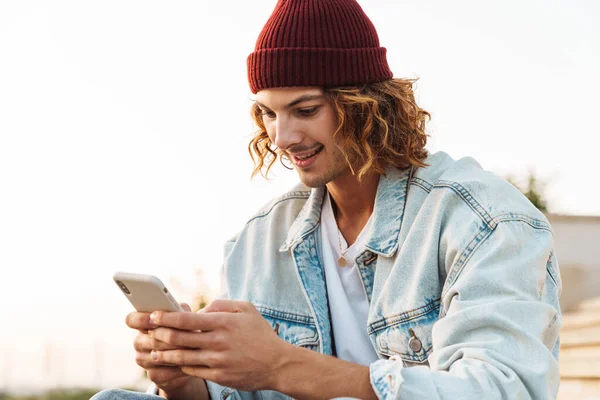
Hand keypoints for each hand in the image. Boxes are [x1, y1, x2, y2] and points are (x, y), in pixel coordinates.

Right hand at [126, 303, 205, 396]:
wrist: (191, 358)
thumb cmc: (186, 331)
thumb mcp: (185, 319)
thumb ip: (180, 311)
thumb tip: (179, 309)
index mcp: (143, 324)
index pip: (131, 320)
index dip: (141, 319)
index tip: (154, 318)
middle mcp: (139, 342)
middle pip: (145, 340)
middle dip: (166, 338)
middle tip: (183, 335)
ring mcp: (144, 360)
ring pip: (155, 357)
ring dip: (173, 352)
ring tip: (191, 348)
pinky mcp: (153, 375)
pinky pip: (162, 372)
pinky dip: (176, 368)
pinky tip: (188, 363)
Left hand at [148, 299, 290, 391]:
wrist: (277, 364)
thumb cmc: (260, 334)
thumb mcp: (246, 309)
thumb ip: (221, 305)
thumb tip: (200, 310)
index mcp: (223, 323)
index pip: (186, 319)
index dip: (165, 317)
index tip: (153, 315)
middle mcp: (217, 342)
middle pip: (178, 338)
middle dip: (158, 334)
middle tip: (147, 331)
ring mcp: (217, 360)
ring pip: (181, 357)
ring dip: (164, 353)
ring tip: (153, 350)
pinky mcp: (218, 376)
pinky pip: (192, 370)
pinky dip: (179, 366)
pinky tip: (172, 362)